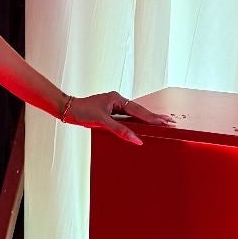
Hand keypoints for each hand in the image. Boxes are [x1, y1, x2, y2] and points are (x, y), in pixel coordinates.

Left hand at [61, 91, 175, 146]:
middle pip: (140, 111)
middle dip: (154, 117)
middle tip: (171, 121)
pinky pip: (126, 118)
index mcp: (117, 99)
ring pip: (134, 114)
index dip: (153, 118)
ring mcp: (114, 106)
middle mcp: (117, 100)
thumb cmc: (82, 111)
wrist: (67, 110)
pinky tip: (142, 126)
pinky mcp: (109, 112)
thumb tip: (136, 139)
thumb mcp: (102, 121)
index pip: (139, 111)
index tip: (166, 122)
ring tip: (161, 123)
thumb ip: (120, 130)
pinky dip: (136, 122)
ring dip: (146, 119)